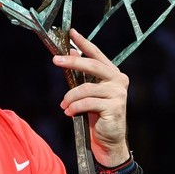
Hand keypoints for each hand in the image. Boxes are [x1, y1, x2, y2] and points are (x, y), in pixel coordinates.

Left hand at [52, 29, 129, 164]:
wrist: (108, 140)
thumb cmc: (97, 115)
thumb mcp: (88, 92)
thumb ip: (82, 74)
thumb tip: (70, 52)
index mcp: (113, 74)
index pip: (97, 54)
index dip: (84, 43)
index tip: (71, 33)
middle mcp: (119, 80)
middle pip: (92, 66)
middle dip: (72, 62)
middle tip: (55, 60)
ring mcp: (118, 94)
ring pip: (86, 88)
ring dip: (70, 97)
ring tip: (64, 105)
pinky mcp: (115, 107)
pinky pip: (88, 103)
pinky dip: (75, 107)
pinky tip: (69, 113)